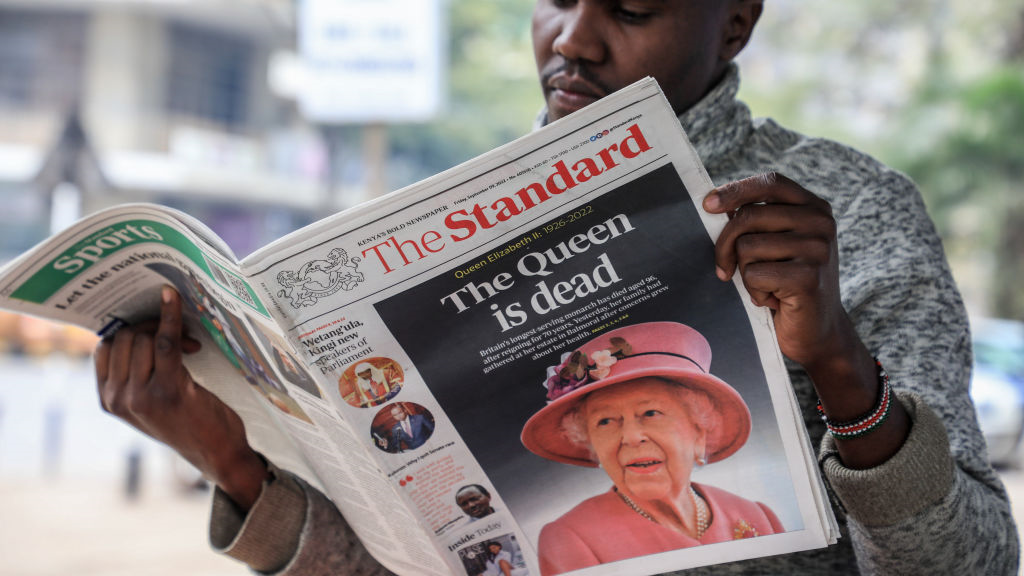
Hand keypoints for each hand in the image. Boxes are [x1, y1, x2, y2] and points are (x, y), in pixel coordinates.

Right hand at [94, 286, 267, 508]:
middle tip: (182, 339)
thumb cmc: (187, 421)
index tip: (155, 333)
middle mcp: (117, 399)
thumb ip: (133, 374)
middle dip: (151, 328)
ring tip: (191, 345)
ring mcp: (139, 396)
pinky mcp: (167, 390)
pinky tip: (173, 298)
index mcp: (107, 400)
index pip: (105, 347)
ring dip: (168, 330)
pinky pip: (164, 341)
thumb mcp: (148, 402)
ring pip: (143, 338)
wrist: (216, 452)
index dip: (130, 331)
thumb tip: (135, 325)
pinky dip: (169, 316)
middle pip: (124, 338)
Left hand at [703, 172, 845, 367]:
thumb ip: (756, 222)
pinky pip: (754, 275)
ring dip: (746, 273)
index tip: (708, 205)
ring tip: (766, 286)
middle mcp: (821, 223)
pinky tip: (773, 300)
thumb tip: (714, 203)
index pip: (770, 183)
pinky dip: (754, 292)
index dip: (736, 190)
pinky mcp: (808, 277)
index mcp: (814, 207)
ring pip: (747, 247)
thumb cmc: (788, 285)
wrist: (819, 332)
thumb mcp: (777, 245)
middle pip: (748, 216)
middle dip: (725, 245)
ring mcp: (817, 249)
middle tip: (725, 269)